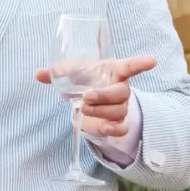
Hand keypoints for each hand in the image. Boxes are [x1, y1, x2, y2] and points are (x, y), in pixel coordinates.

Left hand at [35, 53, 154, 141]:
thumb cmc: (84, 79)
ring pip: (118, 111)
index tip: (151, 61)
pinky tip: (106, 128)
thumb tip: (38, 73)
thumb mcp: (70, 73)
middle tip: (86, 96)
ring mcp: (120, 106)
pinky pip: (121, 128)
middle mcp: (120, 88)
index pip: (129, 66)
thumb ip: (56, 72)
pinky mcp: (116, 123)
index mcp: (113, 71)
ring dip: (101, 111)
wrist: (86, 99)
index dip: (140, 64)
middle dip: (104, 95)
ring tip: (84, 109)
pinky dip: (115, 129)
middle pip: (121, 93)